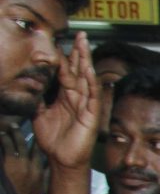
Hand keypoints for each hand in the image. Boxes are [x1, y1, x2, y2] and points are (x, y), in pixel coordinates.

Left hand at [31, 33, 97, 173]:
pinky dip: (92, 83)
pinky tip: (89, 70)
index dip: (64, 57)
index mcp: (65, 96)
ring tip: (85, 44)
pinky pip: (93, 96)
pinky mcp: (91, 115)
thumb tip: (32, 83)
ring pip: (86, 78)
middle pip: (79, 70)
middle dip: (79, 52)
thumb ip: (38, 98)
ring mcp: (85, 105)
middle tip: (80, 35)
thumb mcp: (39, 114)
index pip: (65, 72)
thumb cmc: (53, 139)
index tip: (60, 41)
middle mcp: (77, 98)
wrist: (61, 159)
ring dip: (86, 61)